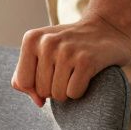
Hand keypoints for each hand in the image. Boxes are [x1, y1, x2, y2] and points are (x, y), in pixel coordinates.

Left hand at [10, 12, 130, 106]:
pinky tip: (87, 73)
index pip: (22, 82)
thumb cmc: (70, 46)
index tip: (50, 74)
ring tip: (76, 71)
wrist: (108, 27)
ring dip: (68, 90)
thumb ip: (27, 76)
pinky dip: (81, 90)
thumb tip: (38, 102)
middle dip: (54, 88)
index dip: (36, 87)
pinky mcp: (86, 61)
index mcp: (32, 39)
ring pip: (58, 95)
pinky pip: (74, 94)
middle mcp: (47, 42)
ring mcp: (67, 51)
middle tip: (67, 70)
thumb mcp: (42, 51)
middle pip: (42, 91)